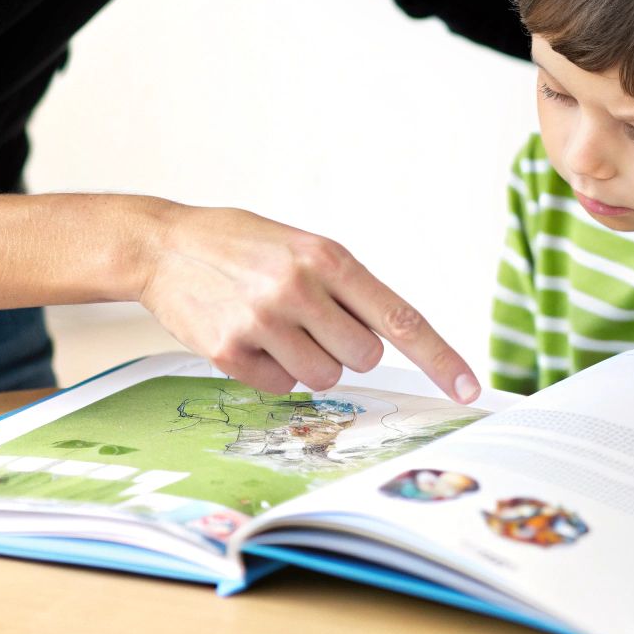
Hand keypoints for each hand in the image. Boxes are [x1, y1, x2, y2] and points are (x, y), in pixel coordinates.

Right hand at [136, 203, 479, 401]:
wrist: (163, 245)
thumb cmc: (244, 245)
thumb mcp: (304, 246)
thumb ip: (347, 287)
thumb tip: (391, 339)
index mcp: (329, 257)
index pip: (400, 317)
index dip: (440, 357)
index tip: (470, 387)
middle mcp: (299, 287)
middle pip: (365, 358)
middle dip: (348, 348)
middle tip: (314, 321)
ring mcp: (263, 320)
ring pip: (326, 378)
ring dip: (311, 362)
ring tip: (278, 326)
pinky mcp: (229, 350)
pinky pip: (281, 387)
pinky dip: (273, 372)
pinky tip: (250, 337)